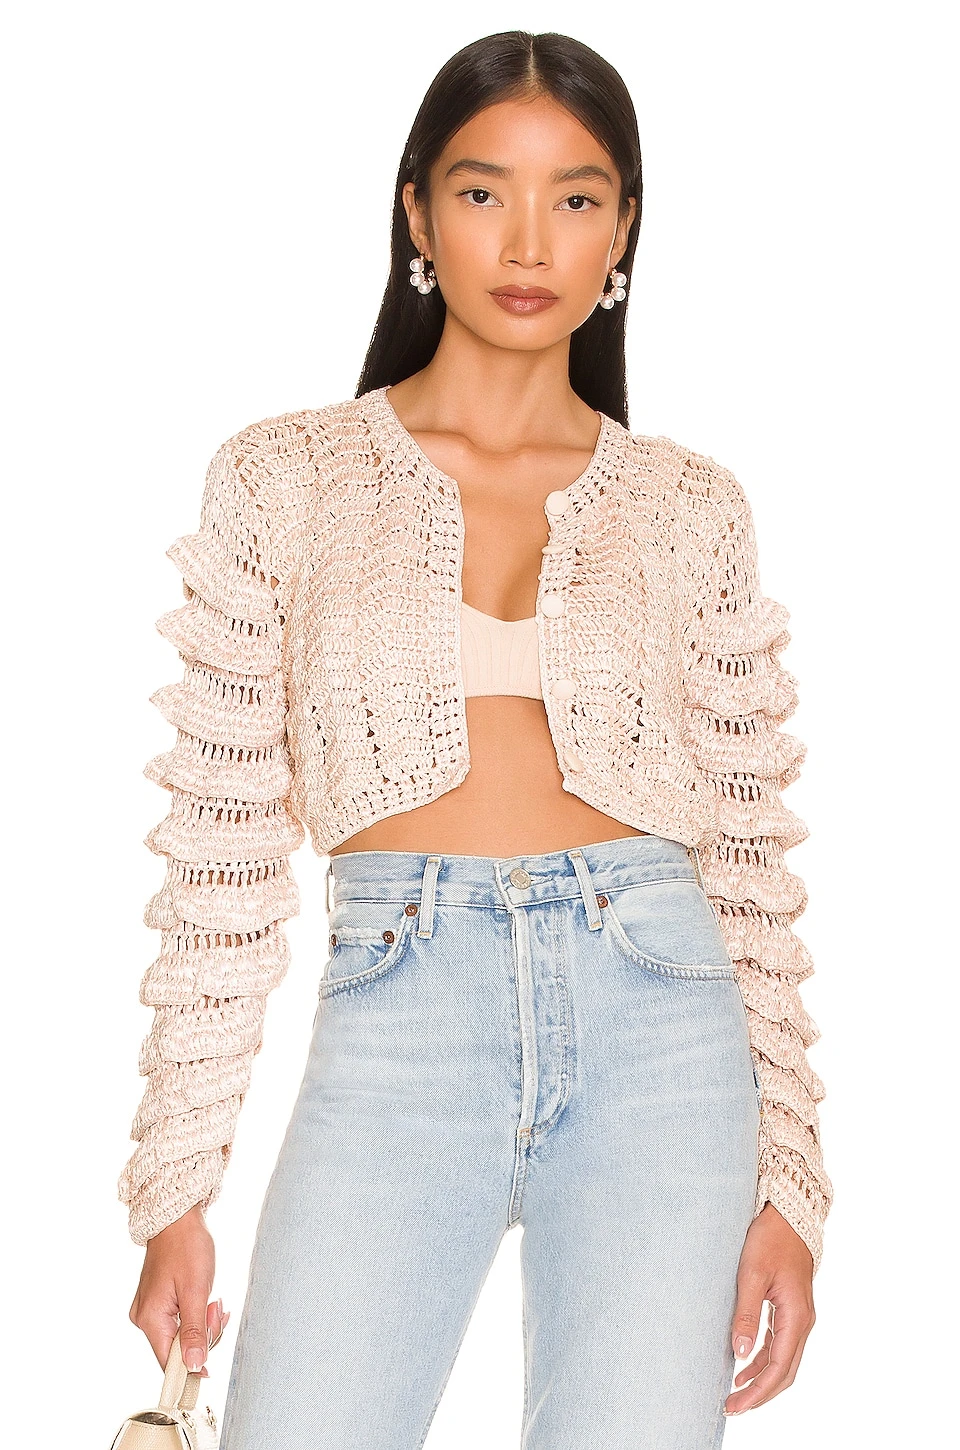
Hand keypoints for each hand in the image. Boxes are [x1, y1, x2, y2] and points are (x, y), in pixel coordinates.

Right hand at [128, 1204, 230, 1377]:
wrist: (177, 1217)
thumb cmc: (186, 1246)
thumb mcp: (196, 1290)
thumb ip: (194, 1330)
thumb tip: (193, 1365)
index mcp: (150, 1318)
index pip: (167, 1361)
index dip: (189, 1368)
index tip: (209, 1371)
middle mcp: (144, 1318)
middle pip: (176, 1348)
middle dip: (203, 1334)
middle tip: (217, 1309)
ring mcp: (150, 1309)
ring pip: (180, 1334)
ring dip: (203, 1323)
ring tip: (214, 1300)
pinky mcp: (158, 1301)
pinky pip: (179, 1320)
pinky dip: (196, 1315)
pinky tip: (208, 1301)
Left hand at [724, 1203, 815, 1415]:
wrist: (788, 1213)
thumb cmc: (770, 1238)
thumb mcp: (752, 1274)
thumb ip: (746, 1314)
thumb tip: (739, 1354)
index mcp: (796, 1317)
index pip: (779, 1368)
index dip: (758, 1391)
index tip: (735, 1404)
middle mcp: (803, 1321)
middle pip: (785, 1372)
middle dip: (760, 1393)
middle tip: (731, 1407)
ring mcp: (799, 1316)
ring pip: (784, 1360)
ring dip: (761, 1379)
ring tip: (735, 1392)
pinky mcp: (791, 1308)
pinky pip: (780, 1344)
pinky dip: (764, 1359)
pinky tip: (745, 1364)